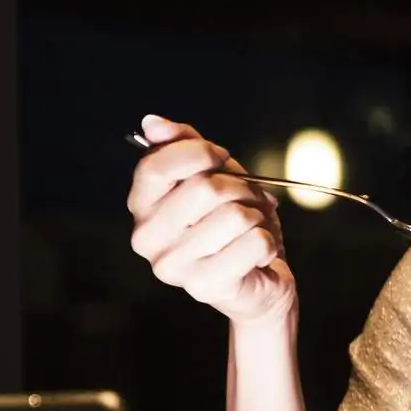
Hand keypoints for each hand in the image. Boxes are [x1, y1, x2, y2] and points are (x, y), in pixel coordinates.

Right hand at [127, 114, 294, 324]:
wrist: (260, 281)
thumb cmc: (234, 223)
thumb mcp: (215, 175)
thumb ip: (186, 146)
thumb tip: (153, 123)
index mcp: (141, 206)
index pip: (156, 166)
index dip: (199, 153)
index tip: (221, 158)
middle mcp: (146, 238)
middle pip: (205, 189)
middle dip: (242, 189)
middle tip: (249, 202)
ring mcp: (172, 267)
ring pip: (236, 216)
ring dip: (258, 217)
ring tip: (252, 229)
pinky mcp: (205, 287)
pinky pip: (255, 243)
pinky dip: (269, 242)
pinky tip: (258, 255)